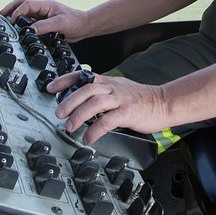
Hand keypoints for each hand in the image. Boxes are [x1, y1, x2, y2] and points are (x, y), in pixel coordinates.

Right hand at [0, 0, 89, 40]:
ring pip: (25, 11)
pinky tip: (19, 28)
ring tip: (7, 21)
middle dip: (11, 8)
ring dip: (15, 14)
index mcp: (46, 5)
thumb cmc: (76, 21)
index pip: (27, 4)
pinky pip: (30, 21)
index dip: (18, 12)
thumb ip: (44, 26)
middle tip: (2, 15)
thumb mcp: (60, 24)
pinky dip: (22, 23)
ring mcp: (43, 15)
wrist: (84, 27)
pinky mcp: (44, 23)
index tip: (13, 21)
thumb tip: (30, 30)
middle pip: (22, 3)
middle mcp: (43, 9)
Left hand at [47, 71, 169, 143]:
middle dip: (69, 101)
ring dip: (79, 115)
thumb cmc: (142, 100)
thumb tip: (83, 102)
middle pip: (86, 89)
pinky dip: (95, 130)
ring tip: (70, 127)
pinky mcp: (128, 113)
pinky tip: (89, 138)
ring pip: (95, 103)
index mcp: (109, 82)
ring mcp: (121, 100)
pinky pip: (107, 120)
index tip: (51, 88)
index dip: (65, 80)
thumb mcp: (119, 90)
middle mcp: (113, 88)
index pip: (83, 76)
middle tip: (59, 113)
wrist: (164, 103)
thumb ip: (103, 93)